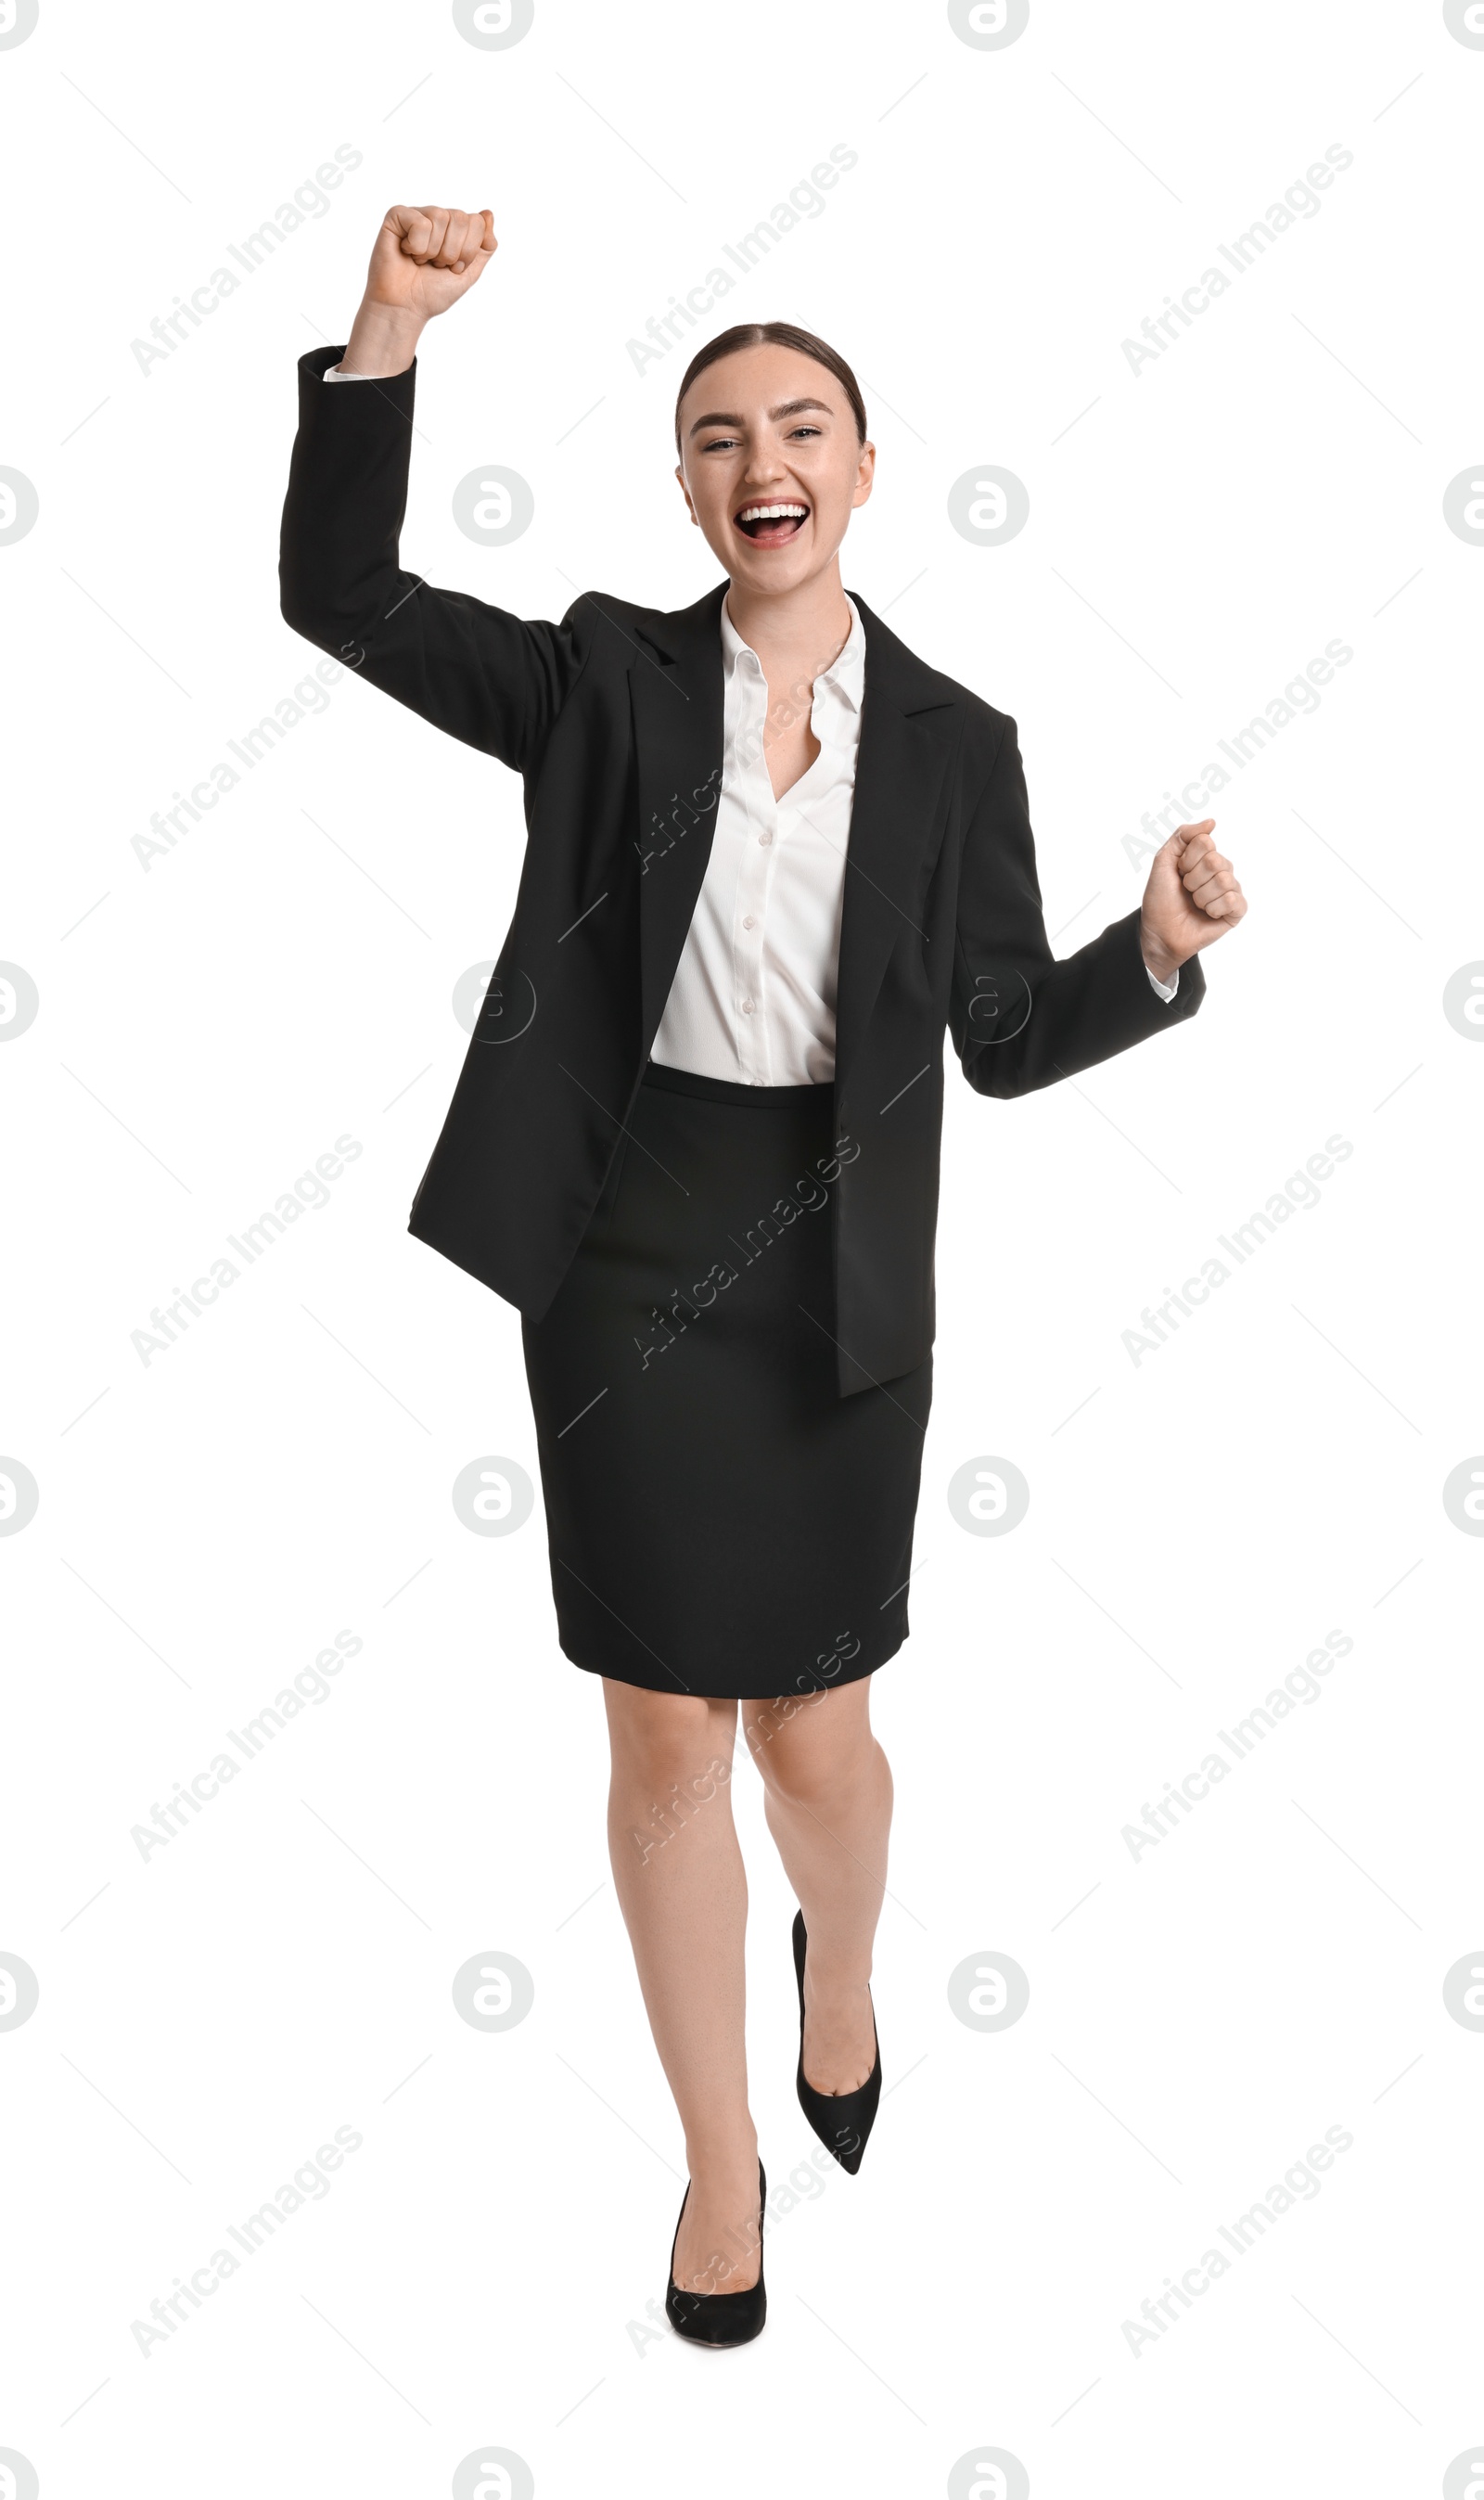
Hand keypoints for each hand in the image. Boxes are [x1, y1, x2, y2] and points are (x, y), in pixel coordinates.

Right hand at [339, 205, 496, 375]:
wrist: (405, 308)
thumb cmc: (432, 292)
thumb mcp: (469, 273)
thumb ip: (485, 246)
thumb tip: (488, 213)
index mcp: (455, 229)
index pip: (477, 222)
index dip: (468, 251)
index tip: (454, 268)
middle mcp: (437, 218)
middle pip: (461, 217)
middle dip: (452, 251)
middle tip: (437, 265)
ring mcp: (417, 214)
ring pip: (440, 216)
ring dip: (433, 250)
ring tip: (421, 261)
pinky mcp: (397, 215)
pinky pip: (419, 222)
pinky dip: (416, 245)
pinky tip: (406, 252)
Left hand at [1139, 819, 1246, 983]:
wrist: (1160, 932)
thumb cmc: (1160, 899)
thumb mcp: (1163, 861)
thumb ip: (1182, 836)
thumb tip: (1211, 822)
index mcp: (1205, 856)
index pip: (1205, 842)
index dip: (1186, 860)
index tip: (1178, 873)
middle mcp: (1221, 870)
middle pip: (1215, 861)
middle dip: (1193, 879)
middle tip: (1186, 890)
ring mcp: (1230, 890)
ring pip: (1224, 880)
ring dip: (1201, 896)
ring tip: (1195, 904)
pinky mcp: (1236, 911)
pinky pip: (1234, 900)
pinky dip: (1214, 908)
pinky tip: (1208, 914)